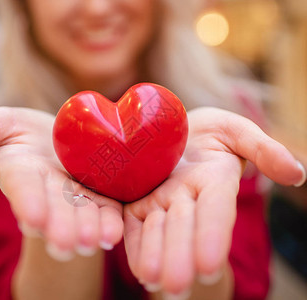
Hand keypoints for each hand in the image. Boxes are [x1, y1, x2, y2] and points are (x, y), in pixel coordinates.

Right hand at [0, 107, 122, 259]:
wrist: (61, 138)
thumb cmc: (26, 132)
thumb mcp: (3, 123)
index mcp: (21, 173)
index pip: (22, 188)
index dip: (26, 201)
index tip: (32, 217)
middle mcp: (47, 192)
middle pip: (54, 211)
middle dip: (59, 227)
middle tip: (66, 244)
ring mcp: (74, 198)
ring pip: (81, 216)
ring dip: (88, 231)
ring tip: (96, 242)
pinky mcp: (100, 197)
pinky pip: (106, 211)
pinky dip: (110, 223)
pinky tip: (115, 233)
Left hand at [123, 107, 305, 294]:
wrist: (171, 130)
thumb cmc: (208, 131)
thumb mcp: (235, 130)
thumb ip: (262, 149)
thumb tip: (297, 173)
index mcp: (214, 181)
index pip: (216, 210)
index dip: (213, 235)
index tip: (208, 265)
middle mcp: (187, 197)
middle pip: (184, 227)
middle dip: (180, 256)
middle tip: (175, 287)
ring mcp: (161, 202)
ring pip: (158, 230)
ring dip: (154, 256)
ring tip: (151, 279)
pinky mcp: (137, 202)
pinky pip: (135, 225)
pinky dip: (135, 245)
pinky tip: (138, 268)